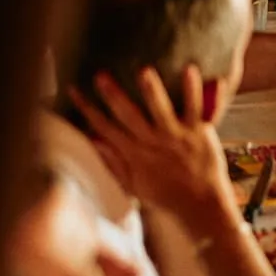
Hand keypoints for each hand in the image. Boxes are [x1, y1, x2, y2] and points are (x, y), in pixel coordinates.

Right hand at [67, 67, 235, 221]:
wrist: (201, 206)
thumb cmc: (166, 194)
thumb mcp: (133, 185)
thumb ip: (113, 162)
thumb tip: (93, 141)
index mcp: (133, 154)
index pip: (103, 127)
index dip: (87, 109)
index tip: (74, 89)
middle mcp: (151, 143)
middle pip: (127, 116)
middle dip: (113, 95)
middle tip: (100, 74)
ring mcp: (175, 137)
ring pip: (160, 110)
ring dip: (151, 90)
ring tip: (144, 70)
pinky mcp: (198, 133)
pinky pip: (195, 108)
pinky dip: (193, 90)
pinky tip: (190, 69)